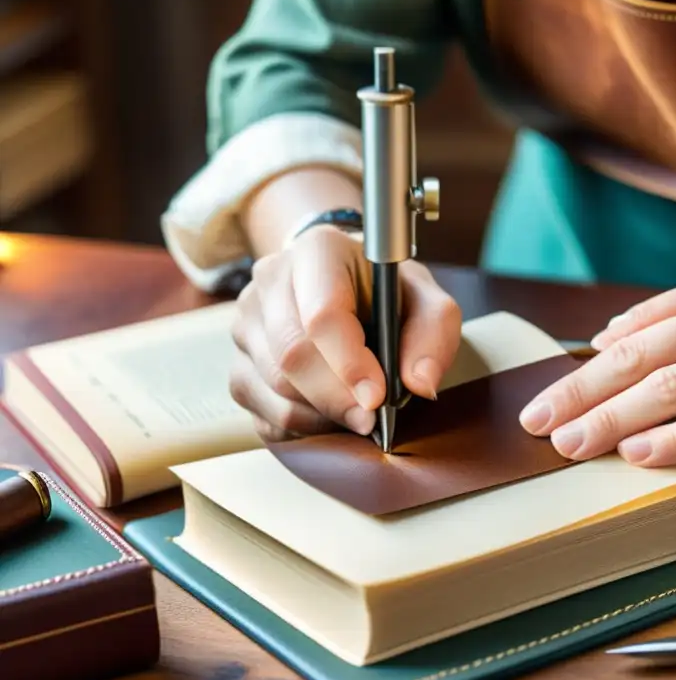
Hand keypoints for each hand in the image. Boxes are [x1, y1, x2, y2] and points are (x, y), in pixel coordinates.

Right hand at [229, 225, 461, 440]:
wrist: (343, 285)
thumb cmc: (386, 293)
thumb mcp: (426, 300)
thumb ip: (434, 334)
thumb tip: (421, 382)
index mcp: (318, 251)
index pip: (322, 315)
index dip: (350, 364)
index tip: (378, 396)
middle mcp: (269, 280)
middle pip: (291, 355)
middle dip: (335, 398)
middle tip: (370, 418)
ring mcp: (246, 323)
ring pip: (272, 387)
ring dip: (320, 414)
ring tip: (356, 413)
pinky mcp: (237, 364)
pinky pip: (262, 412)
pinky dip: (301, 428)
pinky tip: (330, 416)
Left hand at [518, 271, 675, 473]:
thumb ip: (670, 321)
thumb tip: (601, 339)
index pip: (630, 337)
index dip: (578, 373)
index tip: (538, 405)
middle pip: (640, 360)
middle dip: (579, 396)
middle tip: (536, 426)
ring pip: (673, 389)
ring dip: (613, 418)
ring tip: (571, 444)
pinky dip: (675, 440)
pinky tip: (638, 455)